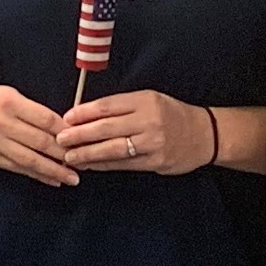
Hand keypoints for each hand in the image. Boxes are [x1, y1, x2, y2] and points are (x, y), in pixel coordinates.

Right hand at [0, 78, 81, 189]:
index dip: (66, 131)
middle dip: (64, 154)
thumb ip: (35, 111)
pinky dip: (37, 175)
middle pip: (40, 141)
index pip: (45, 119)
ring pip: (30, 159)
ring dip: (53, 171)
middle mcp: (1, 123)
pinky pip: (18, 168)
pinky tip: (52, 180)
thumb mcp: (12, 95)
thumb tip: (65, 129)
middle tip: (83, 162)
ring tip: (71, 177)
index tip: (82, 138)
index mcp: (10, 102)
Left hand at [57, 88, 211, 175]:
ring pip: (113, 149)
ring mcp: (153, 143)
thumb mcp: (150, 100)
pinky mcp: (155, 162)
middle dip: (80, 135)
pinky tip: (90, 165)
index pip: (108, 106)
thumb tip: (85, 116)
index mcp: (145, 101)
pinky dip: (103, 165)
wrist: (204, 134)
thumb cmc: (171, 115)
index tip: (66, 118)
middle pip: (107, 128)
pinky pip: (123, 164)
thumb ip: (122, 107)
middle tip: (61, 139)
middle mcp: (149, 120)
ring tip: (70, 157)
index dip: (84, 113)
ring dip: (88, 154)